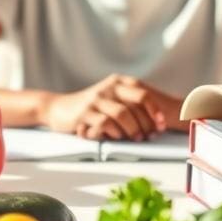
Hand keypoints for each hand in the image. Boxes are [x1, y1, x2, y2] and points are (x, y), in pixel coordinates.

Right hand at [40, 75, 184, 140]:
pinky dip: (115, 132)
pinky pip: (105, 123)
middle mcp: (108, 87)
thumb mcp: (110, 99)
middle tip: (152, 135)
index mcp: (118, 82)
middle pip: (137, 99)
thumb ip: (130, 104)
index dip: (156, 109)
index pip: (143, 92)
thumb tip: (156, 122)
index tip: (162, 124)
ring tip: (137, 138)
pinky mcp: (84, 113)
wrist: (59, 108)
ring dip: (134, 129)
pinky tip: (117, 137)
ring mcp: (96, 99)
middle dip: (148, 120)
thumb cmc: (91, 108)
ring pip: (122, 113)